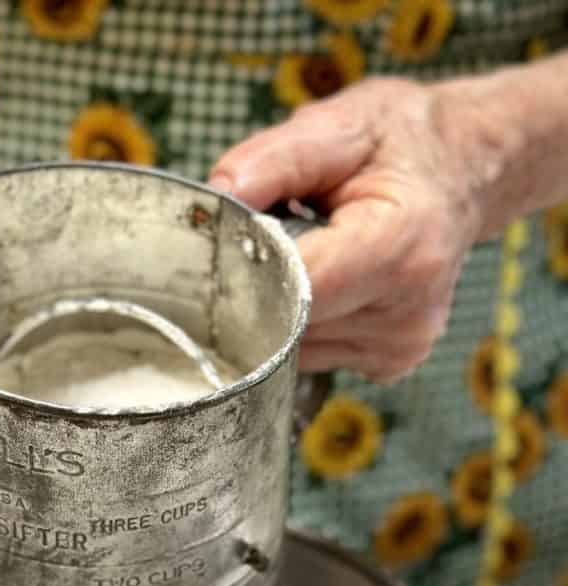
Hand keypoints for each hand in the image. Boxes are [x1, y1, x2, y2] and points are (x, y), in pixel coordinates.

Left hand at [210, 78, 492, 381]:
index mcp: (399, 244)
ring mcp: (399, 344)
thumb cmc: (400, 145)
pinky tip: (327, 284)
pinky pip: (311, 354)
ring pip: (290, 347)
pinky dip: (302, 323)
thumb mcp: (340, 125)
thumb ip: (273, 160)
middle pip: (285, 324)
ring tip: (308, 257)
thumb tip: (218, 198)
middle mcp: (405, 309)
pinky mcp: (389, 363)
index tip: (226, 245)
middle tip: (265, 242)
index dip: (247, 269)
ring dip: (281, 306)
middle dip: (258, 287)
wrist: (465, 171)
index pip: (292, 286)